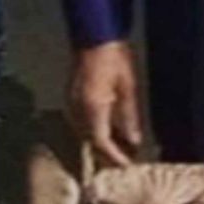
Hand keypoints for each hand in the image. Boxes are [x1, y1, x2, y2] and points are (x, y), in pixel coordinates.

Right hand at [71, 40, 145, 166]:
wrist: (94, 37)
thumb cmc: (115, 59)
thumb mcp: (128, 87)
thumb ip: (129, 116)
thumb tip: (134, 140)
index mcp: (92, 108)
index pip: (101, 142)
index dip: (114, 156)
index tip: (126, 165)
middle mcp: (77, 110)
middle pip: (90, 141)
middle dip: (107, 153)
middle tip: (125, 159)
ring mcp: (71, 104)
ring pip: (83, 133)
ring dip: (99, 142)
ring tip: (118, 148)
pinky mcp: (70, 98)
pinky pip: (80, 123)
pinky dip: (93, 131)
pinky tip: (106, 129)